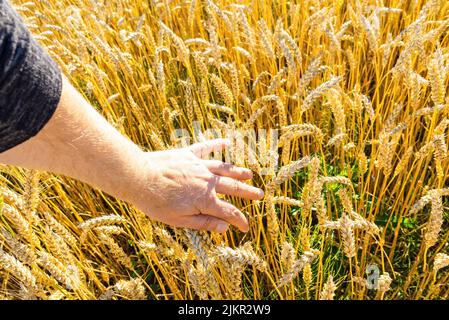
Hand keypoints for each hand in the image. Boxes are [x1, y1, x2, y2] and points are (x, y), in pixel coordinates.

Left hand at [121, 139, 263, 232]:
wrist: (140, 178)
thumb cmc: (156, 202)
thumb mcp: (179, 220)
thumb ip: (203, 223)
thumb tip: (224, 228)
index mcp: (206, 200)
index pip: (229, 212)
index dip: (240, 221)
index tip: (245, 228)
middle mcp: (208, 182)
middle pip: (233, 188)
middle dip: (248, 193)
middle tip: (260, 194)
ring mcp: (199, 166)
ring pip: (224, 168)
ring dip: (238, 172)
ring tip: (249, 174)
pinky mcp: (188, 154)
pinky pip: (206, 148)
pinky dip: (217, 144)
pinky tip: (227, 142)